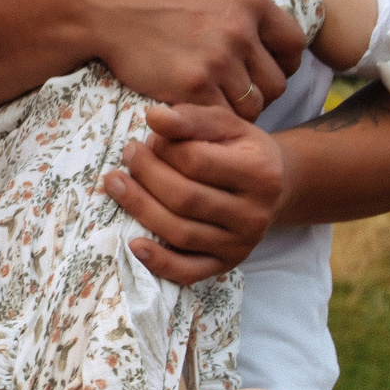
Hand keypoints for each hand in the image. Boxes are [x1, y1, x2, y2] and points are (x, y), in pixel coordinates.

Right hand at [82, 0, 304, 118]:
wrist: (104, 4)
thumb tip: (246, 6)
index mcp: (250, 0)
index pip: (294, 45)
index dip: (283, 64)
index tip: (265, 71)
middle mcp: (241, 30)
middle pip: (277, 83)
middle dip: (260, 93)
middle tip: (237, 95)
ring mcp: (218, 60)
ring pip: (252, 106)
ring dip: (236, 111)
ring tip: (215, 106)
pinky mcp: (193, 86)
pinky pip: (221, 117)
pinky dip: (211, 120)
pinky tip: (195, 111)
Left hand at [104, 103, 285, 282]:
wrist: (274, 188)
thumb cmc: (242, 150)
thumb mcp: (224, 125)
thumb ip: (190, 118)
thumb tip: (153, 117)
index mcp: (260, 173)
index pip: (198, 162)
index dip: (164, 149)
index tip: (149, 138)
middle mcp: (254, 214)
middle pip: (185, 199)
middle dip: (147, 176)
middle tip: (128, 155)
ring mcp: (241, 245)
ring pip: (181, 233)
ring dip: (141, 209)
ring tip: (116, 184)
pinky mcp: (226, 265)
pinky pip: (188, 272)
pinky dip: (158, 262)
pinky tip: (133, 245)